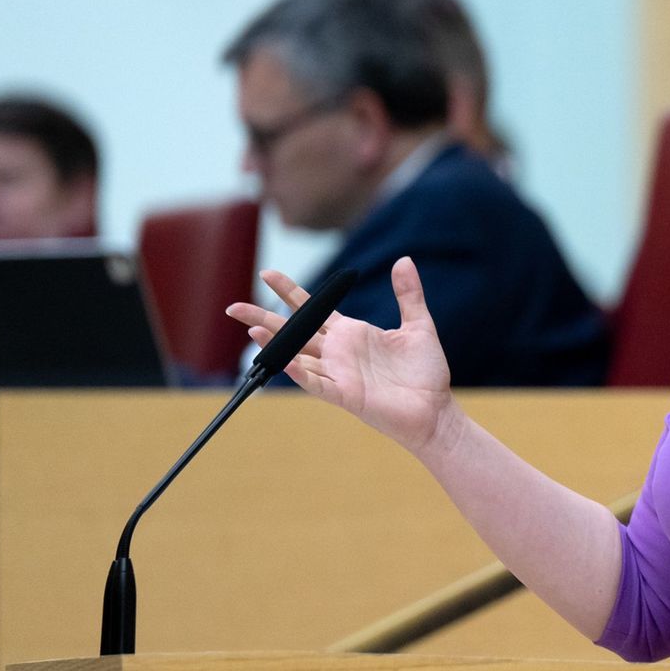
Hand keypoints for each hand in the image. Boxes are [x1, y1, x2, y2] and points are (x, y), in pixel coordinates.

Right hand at [226, 257, 455, 451]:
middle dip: (263, 317)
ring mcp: (339, 374)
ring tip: (250, 327)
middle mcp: (338, 353)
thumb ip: (408, 294)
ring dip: (274, 343)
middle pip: (293, 331)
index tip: (267, 273)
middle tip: (233, 306)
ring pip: (297, 355)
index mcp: (351, 334)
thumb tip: (404, 260)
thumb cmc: (426, 373)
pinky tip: (281, 360)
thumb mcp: (418, 325)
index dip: (290, 291)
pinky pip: (316, 383)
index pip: (313, 308)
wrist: (436, 410)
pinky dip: (298, 372)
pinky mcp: (346, 395)